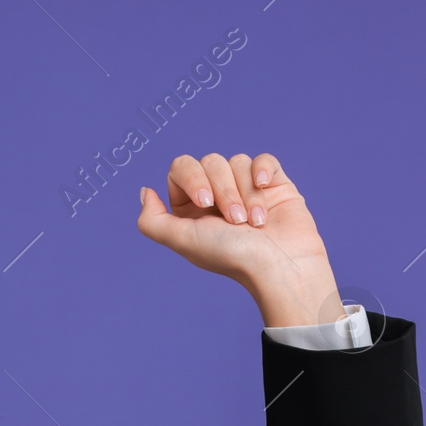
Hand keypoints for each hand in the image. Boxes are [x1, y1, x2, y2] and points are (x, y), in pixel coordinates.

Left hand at [137, 153, 343, 324]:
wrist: (280, 265)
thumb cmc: (231, 255)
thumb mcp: (182, 240)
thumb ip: (152, 221)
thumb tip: (145, 192)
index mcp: (190, 208)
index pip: (181, 168)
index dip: (192, 179)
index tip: (205, 203)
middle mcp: (216, 196)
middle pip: (210, 162)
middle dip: (223, 190)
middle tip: (234, 221)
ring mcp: (245, 188)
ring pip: (237, 161)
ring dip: (245, 194)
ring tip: (254, 222)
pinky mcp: (272, 184)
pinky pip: (262, 160)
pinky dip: (263, 171)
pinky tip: (265, 186)